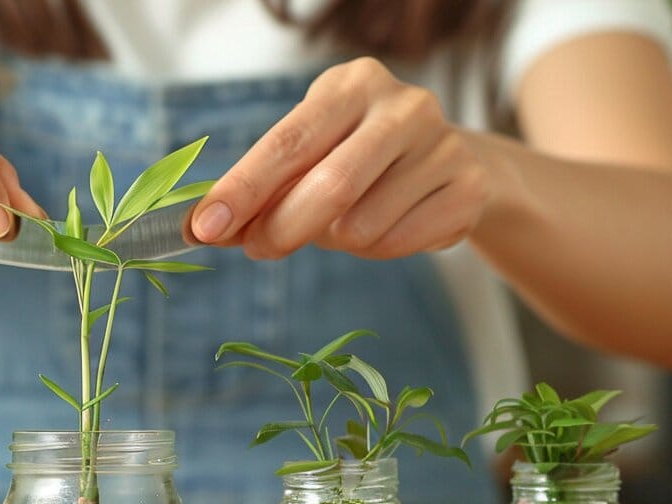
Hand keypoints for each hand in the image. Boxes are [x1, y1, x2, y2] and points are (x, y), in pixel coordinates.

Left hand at [192, 57, 492, 260]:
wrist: (451, 163)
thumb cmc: (359, 157)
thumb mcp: (311, 155)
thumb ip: (264, 189)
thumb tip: (206, 228)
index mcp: (353, 85)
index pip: (287, 141)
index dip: (242, 188)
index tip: (204, 226)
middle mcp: (403, 106)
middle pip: (329, 186)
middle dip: (281, 228)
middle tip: (257, 249)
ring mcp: (442, 145)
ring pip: (361, 225)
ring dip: (334, 241)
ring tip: (343, 225)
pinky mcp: (467, 188)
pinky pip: (396, 243)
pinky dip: (374, 250)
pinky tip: (383, 228)